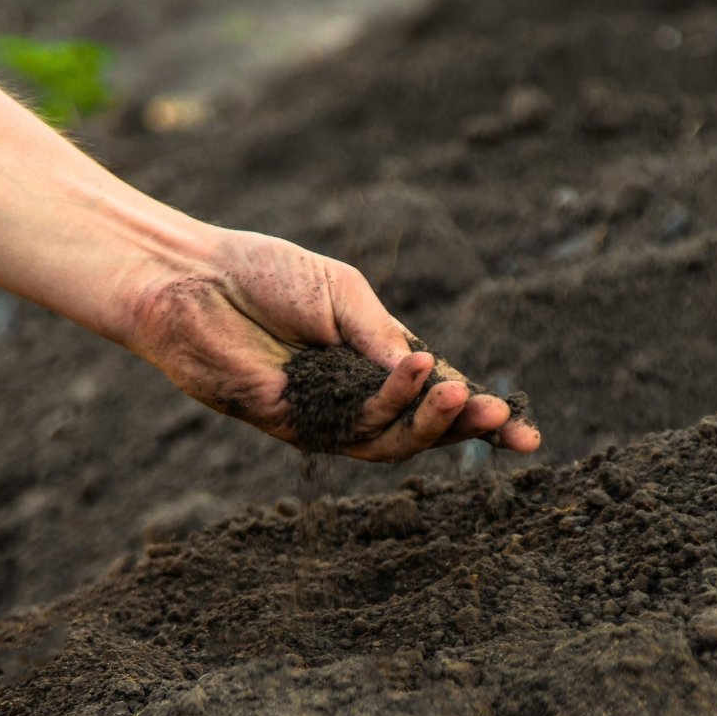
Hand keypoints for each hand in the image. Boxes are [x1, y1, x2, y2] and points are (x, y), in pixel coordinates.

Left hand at [125, 228, 540, 461]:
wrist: (190, 275)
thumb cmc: (262, 274)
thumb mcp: (341, 292)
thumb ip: (382, 334)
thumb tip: (433, 370)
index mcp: (372, 365)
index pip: (435, 400)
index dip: (480, 419)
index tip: (526, 433)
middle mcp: (351, 398)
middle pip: (420, 431)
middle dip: (466, 429)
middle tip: (501, 417)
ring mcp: (320, 416)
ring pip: (390, 441)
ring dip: (433, 422)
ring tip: (465, 396)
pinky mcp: (288, 424)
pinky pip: (349, 424)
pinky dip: (389, 399)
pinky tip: (415, 369)